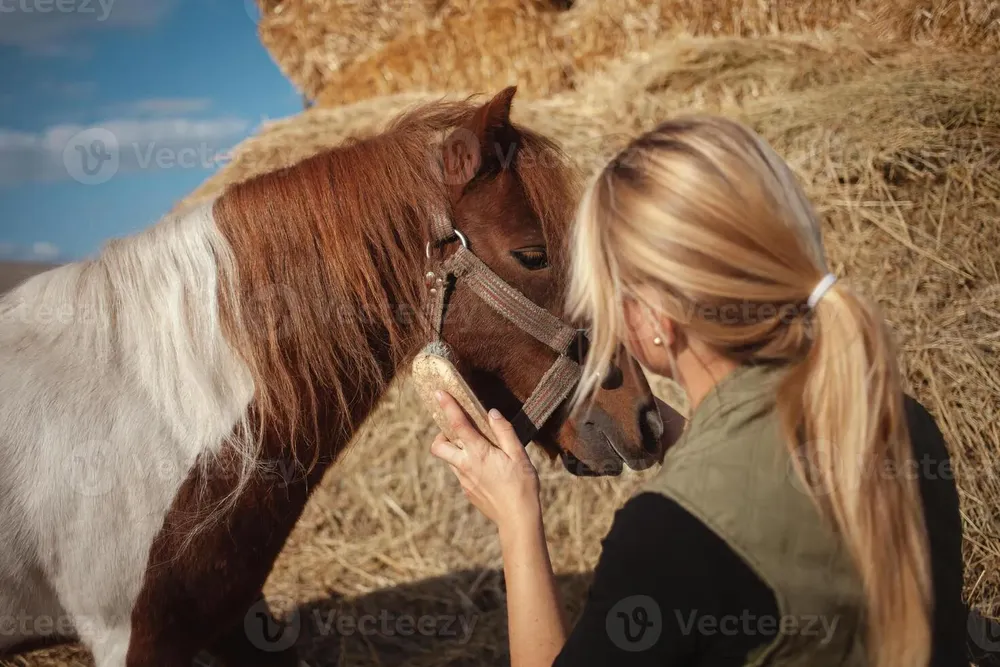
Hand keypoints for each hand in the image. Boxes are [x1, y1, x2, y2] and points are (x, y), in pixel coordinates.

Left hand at [429, 391, 540, 532]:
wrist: (517, 519)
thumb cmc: (522, 485)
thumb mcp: (519, 455)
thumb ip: (504, 432)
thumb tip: (492, 413)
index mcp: (478, 453)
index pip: (458, 425)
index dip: (447, 406)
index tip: (439, 393)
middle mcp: (465, 466)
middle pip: (438, 446)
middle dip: (440, 435)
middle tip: (456, 430)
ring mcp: (464, 480)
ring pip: (449, 459)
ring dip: (456, 449)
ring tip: (477, 448)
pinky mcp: (467, 491)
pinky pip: (460, 473)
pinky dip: (466, 464)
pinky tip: (486, 468)